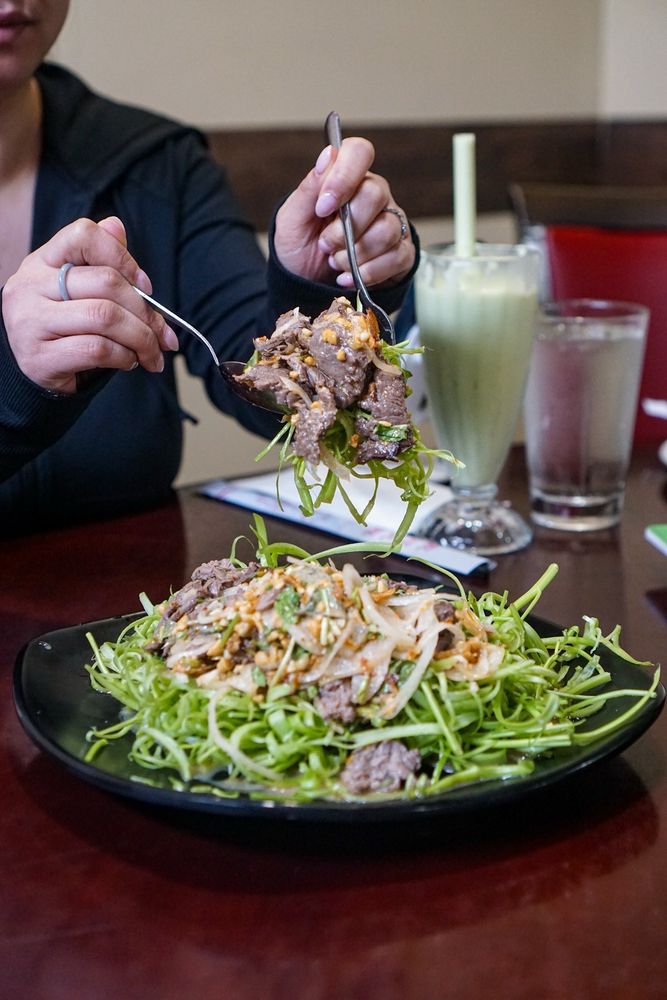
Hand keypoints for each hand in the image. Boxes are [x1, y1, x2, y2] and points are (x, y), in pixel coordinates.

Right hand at [2, 216, 177, 394]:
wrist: (33, 372)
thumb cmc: (63, 326)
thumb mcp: (76, 290)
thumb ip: (99, 261)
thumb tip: (117, 227)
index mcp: (41, 261)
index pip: (84, 235)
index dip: (123, 258)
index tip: (146, 287)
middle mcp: (30, 286)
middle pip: (106, 283)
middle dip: (147, 313)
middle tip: (165, 336)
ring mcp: (31, 322)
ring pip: (105, 318)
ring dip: (141, 339)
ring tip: (151, 353)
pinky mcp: (39, 358)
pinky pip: (97, 350)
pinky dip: (124, 357)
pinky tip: (129, 361)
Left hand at [273, 137, 414, 287]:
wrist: (308, 285)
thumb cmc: (300, 247)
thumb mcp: (291, 220)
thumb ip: (309, 188)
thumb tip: (328, 154)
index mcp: (347, 179)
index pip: (359, 152)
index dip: (343, 178)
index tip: (322, 208)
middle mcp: (374, 195)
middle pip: (374, 195)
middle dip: (344, 229)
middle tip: (324, 244)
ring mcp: (391, 222)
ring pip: (386, 230)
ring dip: (353, 255)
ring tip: (335, 261)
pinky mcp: (401, 252)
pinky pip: (396, 257)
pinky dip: (367, 272)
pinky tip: (348, 276)